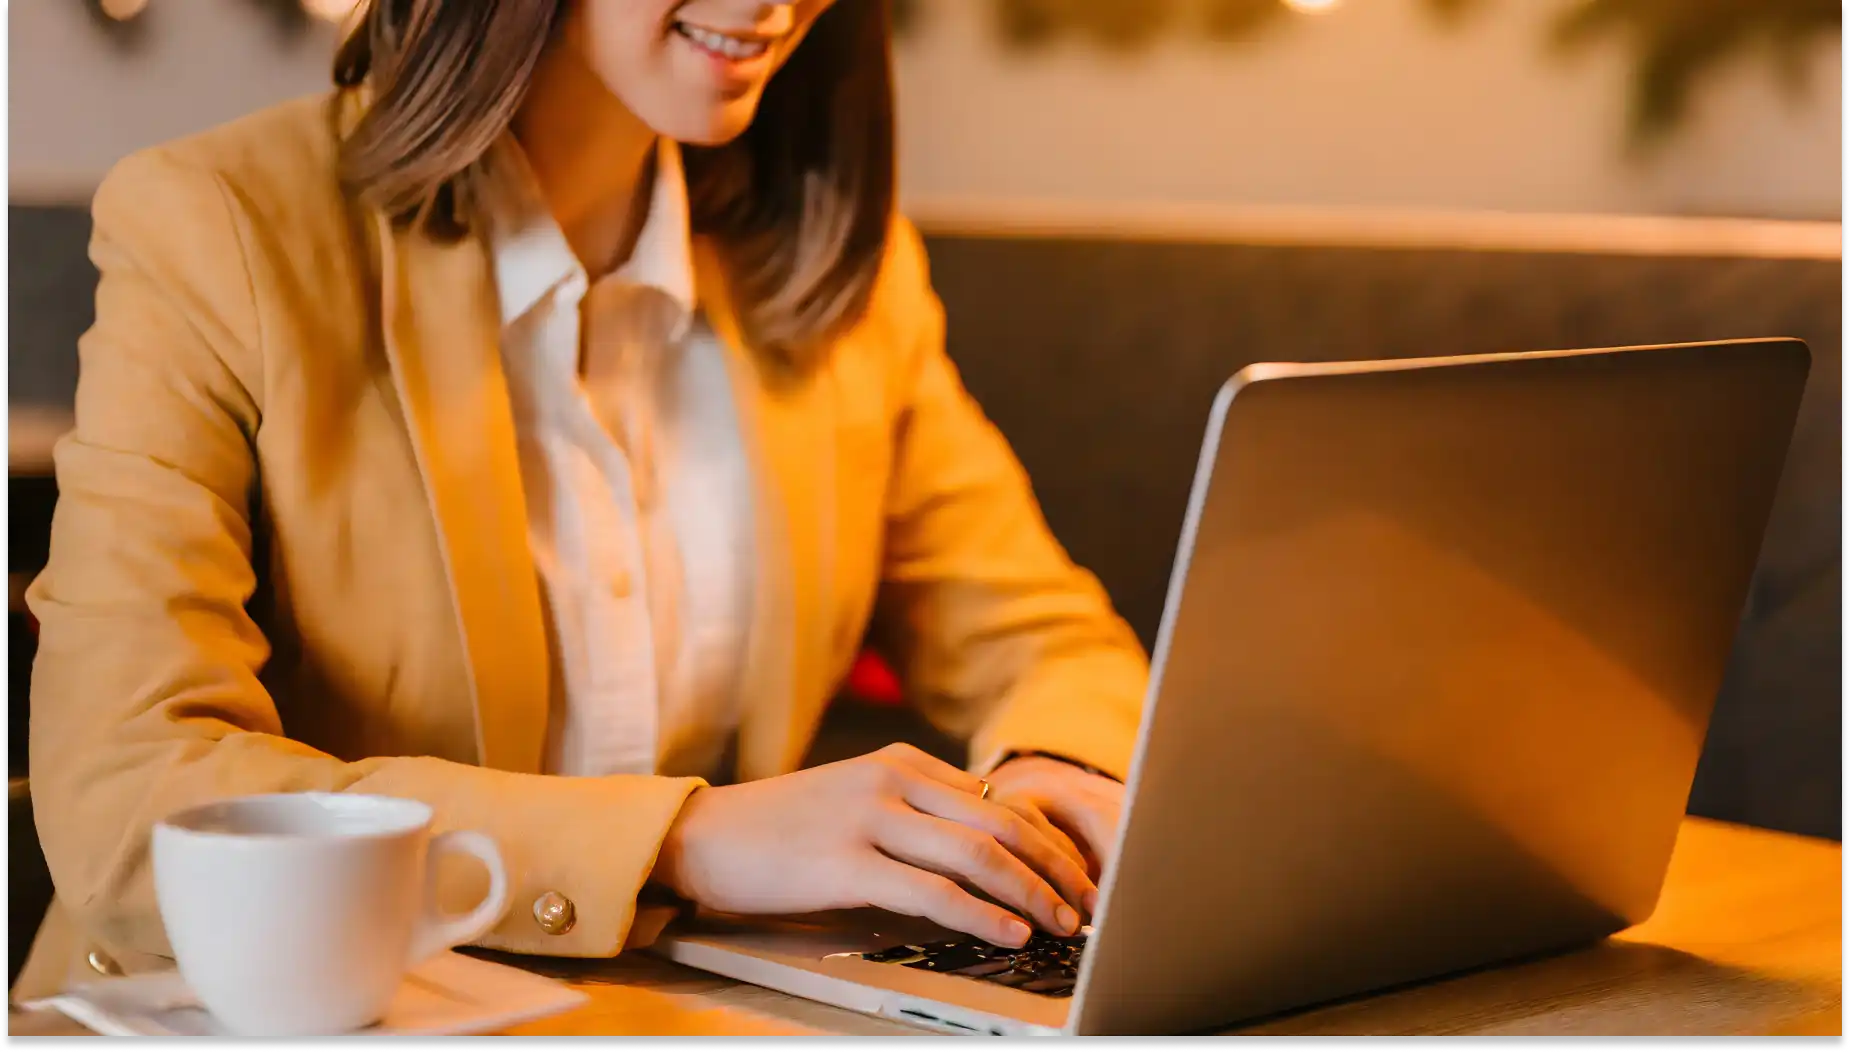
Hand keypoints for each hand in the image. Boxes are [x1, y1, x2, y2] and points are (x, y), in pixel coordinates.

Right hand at [650, 744, 1097, 946]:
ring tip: (1064, 924)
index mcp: (904, 764)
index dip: (1050, 844)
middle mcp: (894, 781)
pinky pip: (931, 892)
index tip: (1080, 876)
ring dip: (1032, 894)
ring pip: (978, 856)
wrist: (705, 836)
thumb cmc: (784, 830)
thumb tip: (988, 852)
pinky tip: (1008, 932)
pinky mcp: (846, 863)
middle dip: (1056, 869)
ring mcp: (870, 819)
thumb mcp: (858, 801)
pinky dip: (980, 914)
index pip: (1002, 803)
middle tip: (1090, 903)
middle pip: (1003, 825)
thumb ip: (918, 815)